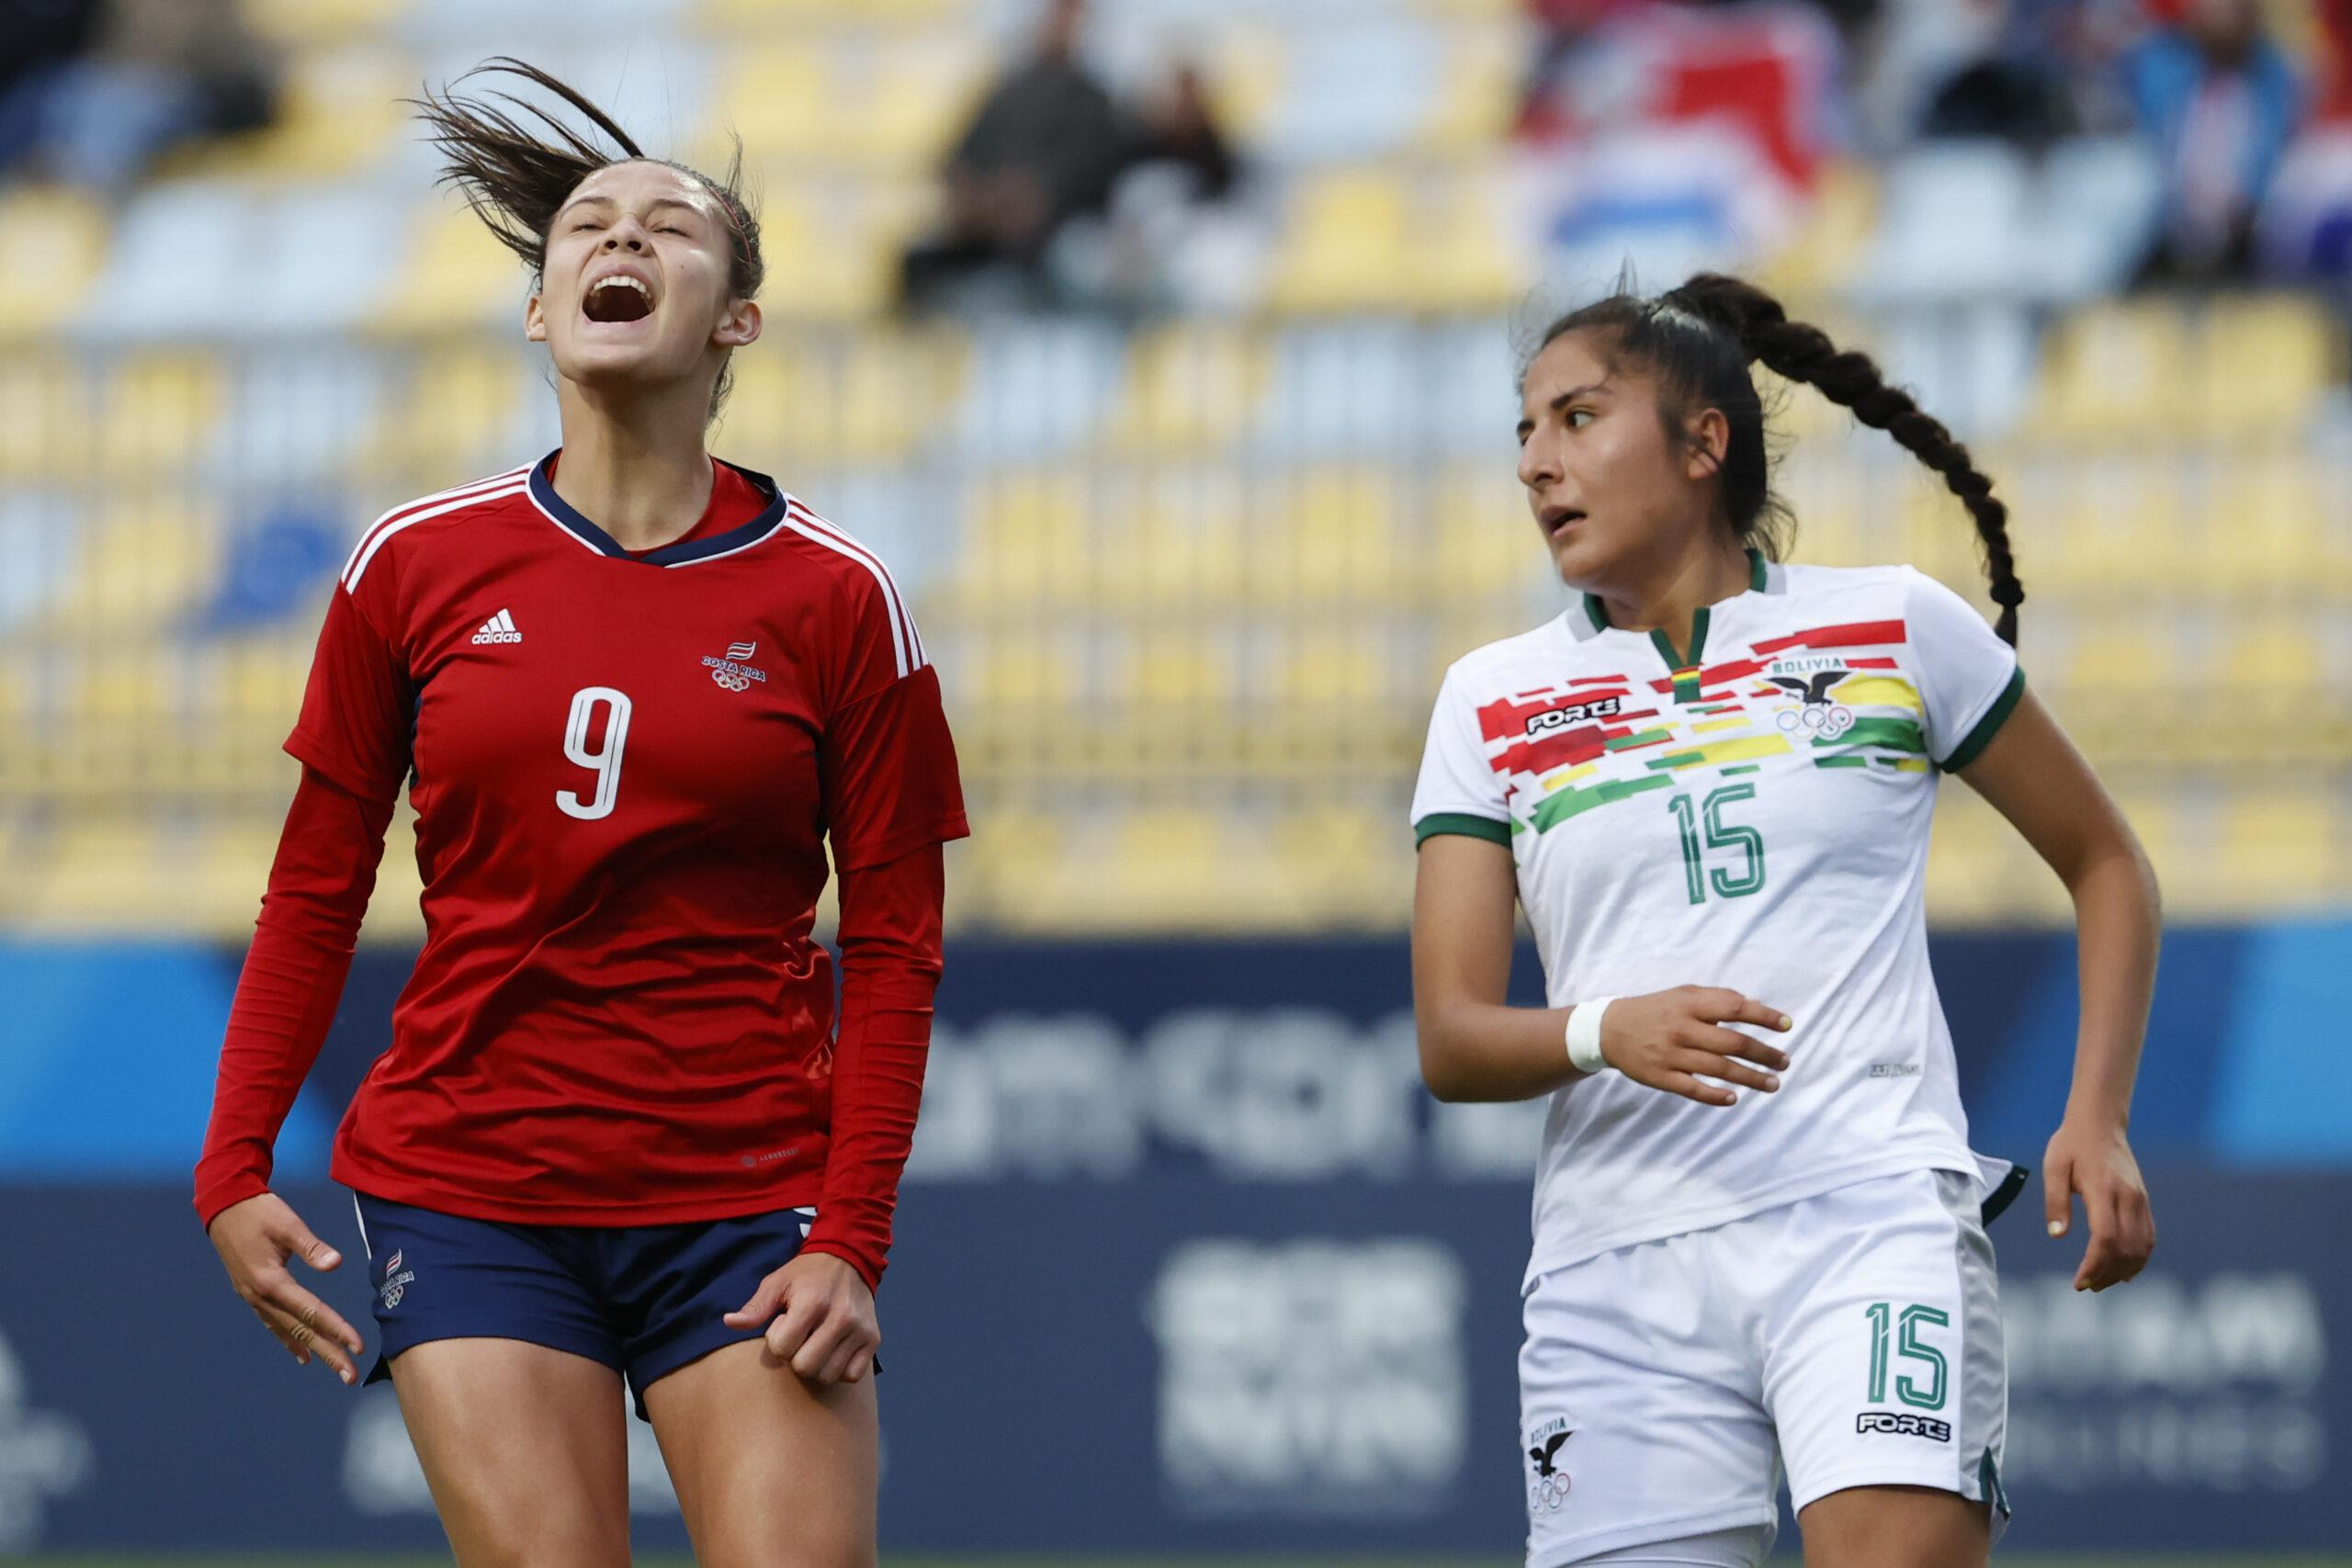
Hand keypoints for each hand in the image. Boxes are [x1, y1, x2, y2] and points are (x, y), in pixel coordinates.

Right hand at [206, 1193, 364, 1384]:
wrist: (224, 1206)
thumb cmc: (259, 1212)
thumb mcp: (287, 1224)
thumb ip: (311, 1246)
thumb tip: (336, 1264)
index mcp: (271, 1281)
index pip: (311, 1312)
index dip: (336, 1329)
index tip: (358, 1346)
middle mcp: (260, 1296)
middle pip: (300, 1330)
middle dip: (327, 1353)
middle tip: (350, 1375)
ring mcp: (253, 1297)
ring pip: (287, 1331)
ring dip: (311, 1350)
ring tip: (332, 1368)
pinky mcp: (251, 1293)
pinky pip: (273, 1323)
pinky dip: (289, 1340)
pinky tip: (301, 1354)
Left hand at [723, 1251, 878, 1383]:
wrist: (849, 1258)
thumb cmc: (807, 1274)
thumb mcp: (777, 1282)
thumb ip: (755, 1306)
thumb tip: (729, 1322)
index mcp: (812, 1303)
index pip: (782, 1349)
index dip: (777, 1339)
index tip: (785, 1323)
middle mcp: (840, 1318)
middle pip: (805, 1367)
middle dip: (796, 1356)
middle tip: (801, 1336)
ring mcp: (859, 1330)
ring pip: (828, 1375)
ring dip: (817, 1365)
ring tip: (816, 1342)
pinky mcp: (873, 1339)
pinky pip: (851, 1375)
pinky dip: (840, 1369)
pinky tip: (833, 1350)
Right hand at [1598, 986, 1793, 1106]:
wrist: (1608, 1030)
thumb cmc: (1655, 1010)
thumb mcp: (1682, 995)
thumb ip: (1717, 999)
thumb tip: (1755, 1005)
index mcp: (1689, 1004)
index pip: (1735, 1007)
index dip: (1764, 1016)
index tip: (1787, 1025)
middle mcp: (1681, 1028)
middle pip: (1732, 1043)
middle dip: (1764, 1054)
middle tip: (1785, 1062)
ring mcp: (1671, 1054)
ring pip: (1719, 1068)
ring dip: (1750, 1078)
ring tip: (1773, 1084)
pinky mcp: (1661, 1077)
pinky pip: (1693, 1089)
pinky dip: (1715, 1096)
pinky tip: (1734, 1099)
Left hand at [2043, 1117, 2154, 1290]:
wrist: (2101, 1123)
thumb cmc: (2071, 1145)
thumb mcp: (2053, 1167)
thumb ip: (2055, 1201)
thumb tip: (2057, 1236)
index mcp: (2103, 1189)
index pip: (2106, 1238)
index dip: (2095, 1265)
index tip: (2079, 1282)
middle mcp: (2128, 1197)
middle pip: (2126, 1248)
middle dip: (2107, 1273)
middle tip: (2085, 1286)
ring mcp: (2140, 1200)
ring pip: (2142, 1247)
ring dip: (2123, 1271)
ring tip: (2100, 1282)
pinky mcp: (2144, 1201)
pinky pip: (2148, 1237)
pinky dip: (2139, 1259)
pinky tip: (2123, 1272)